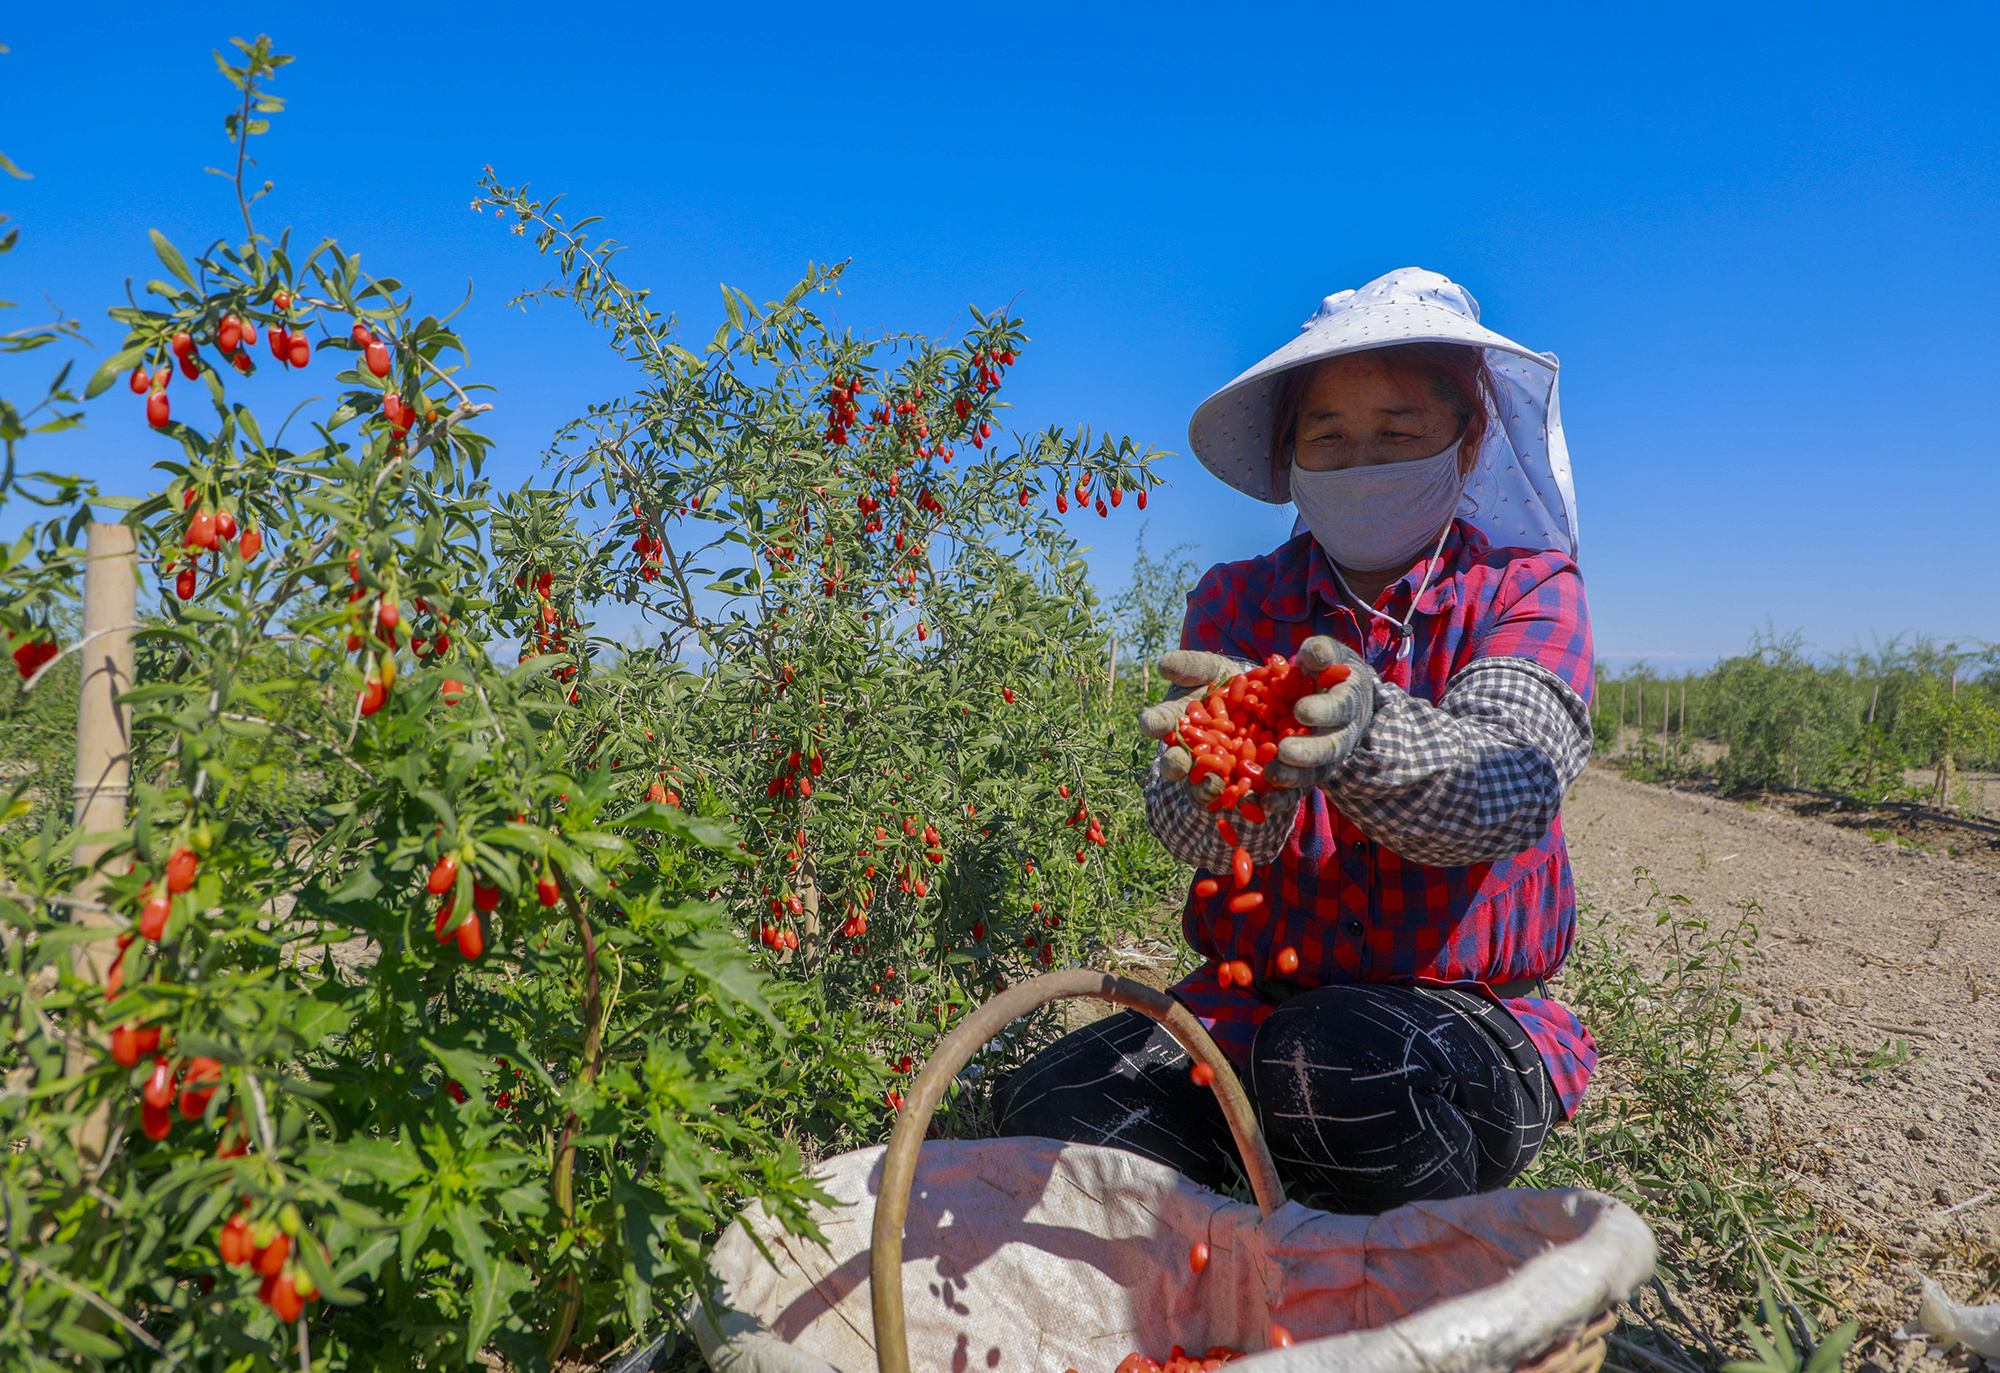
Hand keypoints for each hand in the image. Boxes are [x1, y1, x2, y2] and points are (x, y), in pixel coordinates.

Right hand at [1138, 650, 1257, 808]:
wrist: (1258, 699)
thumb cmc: (1222, 680)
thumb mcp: (1206, 668)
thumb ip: (1187, 666)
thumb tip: (1164, 663)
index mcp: (1174, 724)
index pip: (1158, 724)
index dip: (1154, 723)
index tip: (1152, 723)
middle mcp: (1189, 753)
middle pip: (1176, 763)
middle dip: (1174, 764)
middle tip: (1178, 763)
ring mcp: (1214, 773)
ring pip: (1202, 787)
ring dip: (1204, 789)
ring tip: (1213, 786)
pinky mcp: (1243, 784)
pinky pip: (1240, 796)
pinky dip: (1244, 798)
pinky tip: (1251, 795)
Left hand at [1265, 636, 1376, 788]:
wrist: (1337, 700)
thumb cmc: (1328, 671)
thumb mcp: (1328, 656)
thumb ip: (1321, 653)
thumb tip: (1313, 653)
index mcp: (1349, 701)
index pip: (1340, 707)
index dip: (1323, 710)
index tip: (1302, 710)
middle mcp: (1342, 735)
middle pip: (1330, 748)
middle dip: (1308, 752)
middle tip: (1285, 753)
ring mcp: (1326, 759)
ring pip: (1314, 775)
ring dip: (1293, 779)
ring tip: (1270, 778)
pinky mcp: (1309, 775)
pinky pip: (1296, 791)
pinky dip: (1280, 800)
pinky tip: (1260, 804)